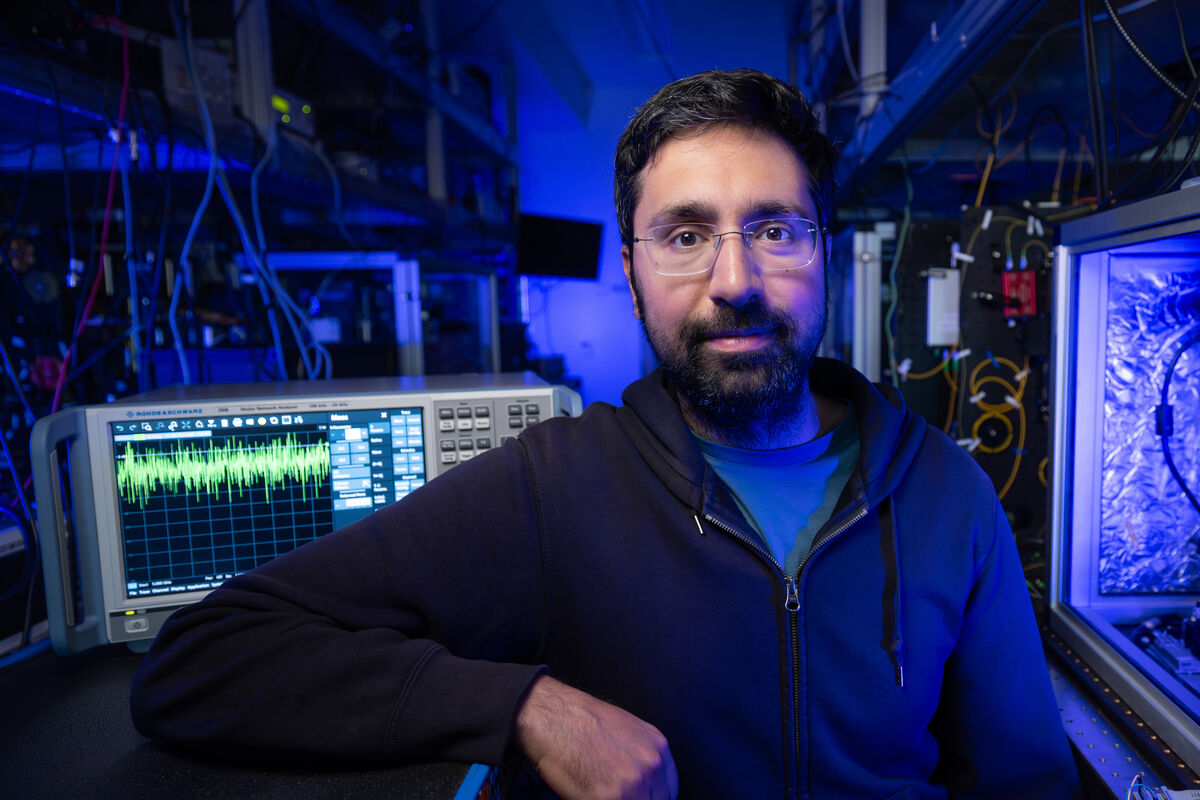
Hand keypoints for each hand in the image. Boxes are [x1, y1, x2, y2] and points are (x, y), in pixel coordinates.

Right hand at [515, 675, 678, 799]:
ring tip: (596, 791)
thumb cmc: (582, 721)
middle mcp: (651, 766)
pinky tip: (586, 793)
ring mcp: (633, 784)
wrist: (552, 716)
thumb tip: (645, 786)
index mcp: (658, 747)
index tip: (636, 797)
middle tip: (612, 794)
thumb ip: (642, 760)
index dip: (649, 798)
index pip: (668, 792)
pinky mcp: (609, 799)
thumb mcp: (628, 732)